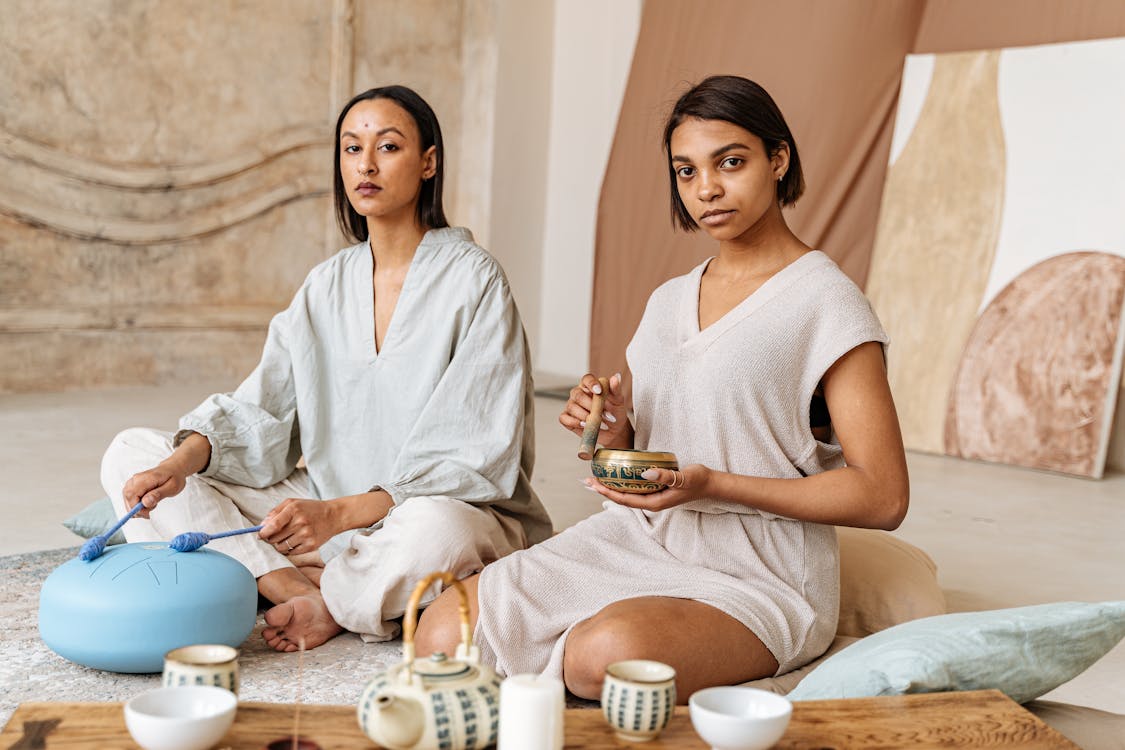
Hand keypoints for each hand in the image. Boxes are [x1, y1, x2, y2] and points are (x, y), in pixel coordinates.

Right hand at [121, 465, 187, 518]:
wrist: (173, 469)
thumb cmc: (174, 478)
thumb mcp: (172, 488)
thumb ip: (158, 495)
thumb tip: (145, 502)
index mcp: (146, 478)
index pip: (131, 495)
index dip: (136, 508)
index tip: (147, 514)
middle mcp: (136, 479)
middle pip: (127, 498)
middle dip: (137, 509)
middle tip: (150, 511)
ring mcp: (132, 482)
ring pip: (127, 499)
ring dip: (136, 508)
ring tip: (151, 505)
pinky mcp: (132, 486)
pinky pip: (129, 498)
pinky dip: (136, 505)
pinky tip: (146, 503)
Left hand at [259, 498, 342, 555]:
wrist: (334, 516)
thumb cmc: (311, 509)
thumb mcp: (293, 503)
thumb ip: (275, 512)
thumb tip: (261, 526)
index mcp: (294, 509)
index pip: (273, 525)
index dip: (263, 532)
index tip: (260, 535)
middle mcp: (301, 522)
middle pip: (275, 538)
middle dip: (270, 538)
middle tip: (274, 535)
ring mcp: (306, 535)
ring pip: (281, 547)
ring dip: (279, 545)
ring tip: (285, 538)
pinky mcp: (311, 546)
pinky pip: (291, 552)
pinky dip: (289, 549)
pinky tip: (294, 541)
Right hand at [559, 372, 631, 448]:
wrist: (613, 430)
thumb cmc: (614, 412)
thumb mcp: (618, 401)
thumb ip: (616, 389)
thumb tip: (616, 377)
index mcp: (590, 386)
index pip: (587, 379)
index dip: (591, 383)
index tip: (599, 391)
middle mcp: (578, 393)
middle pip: (578, 394)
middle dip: (591, 406)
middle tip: (604, 414)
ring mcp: (571, 405)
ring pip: (572, 407)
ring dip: (586, 416)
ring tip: (599, 423)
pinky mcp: (567, 418)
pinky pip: (565, 418)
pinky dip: (574, 422)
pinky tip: (585, 425)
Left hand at [582, 464, 711, 511]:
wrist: (710, 483)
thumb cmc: (698, 481)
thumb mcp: (683, 477)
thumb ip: (666, 476)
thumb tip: (646, 473)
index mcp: (654, 502)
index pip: (625, 499)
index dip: (608, 492)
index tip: (594, 485)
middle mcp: (651, 501)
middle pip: (622, 497)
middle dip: (604, 489)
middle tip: (586, 481)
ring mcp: (653, 496)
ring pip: (627, 492)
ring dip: (611, 486)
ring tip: (596, 478)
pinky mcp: (655, 489)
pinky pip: (635, 487)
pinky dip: (623, 481)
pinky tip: (617, 474)